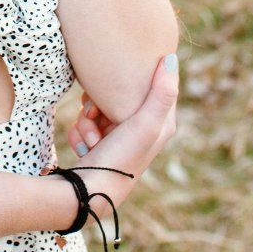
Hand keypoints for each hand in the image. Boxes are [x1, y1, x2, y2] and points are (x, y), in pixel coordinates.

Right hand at [55, 54, 178, 215]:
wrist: (89, 193)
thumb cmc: (121, 159)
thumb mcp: (144, 124)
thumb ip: (160, 93)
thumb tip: (171, 58)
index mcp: (161, 123)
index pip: (152, 84)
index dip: (132, 80)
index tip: (117, 86)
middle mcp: (143, 129)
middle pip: (118, 95)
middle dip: (100, 104)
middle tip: (94, 113)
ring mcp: (121, 136)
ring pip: (99, 108)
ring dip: (87, 121)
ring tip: (91, 140)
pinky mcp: (102, 143)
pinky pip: (87, 122)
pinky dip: (81, 132)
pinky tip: (85, 147)